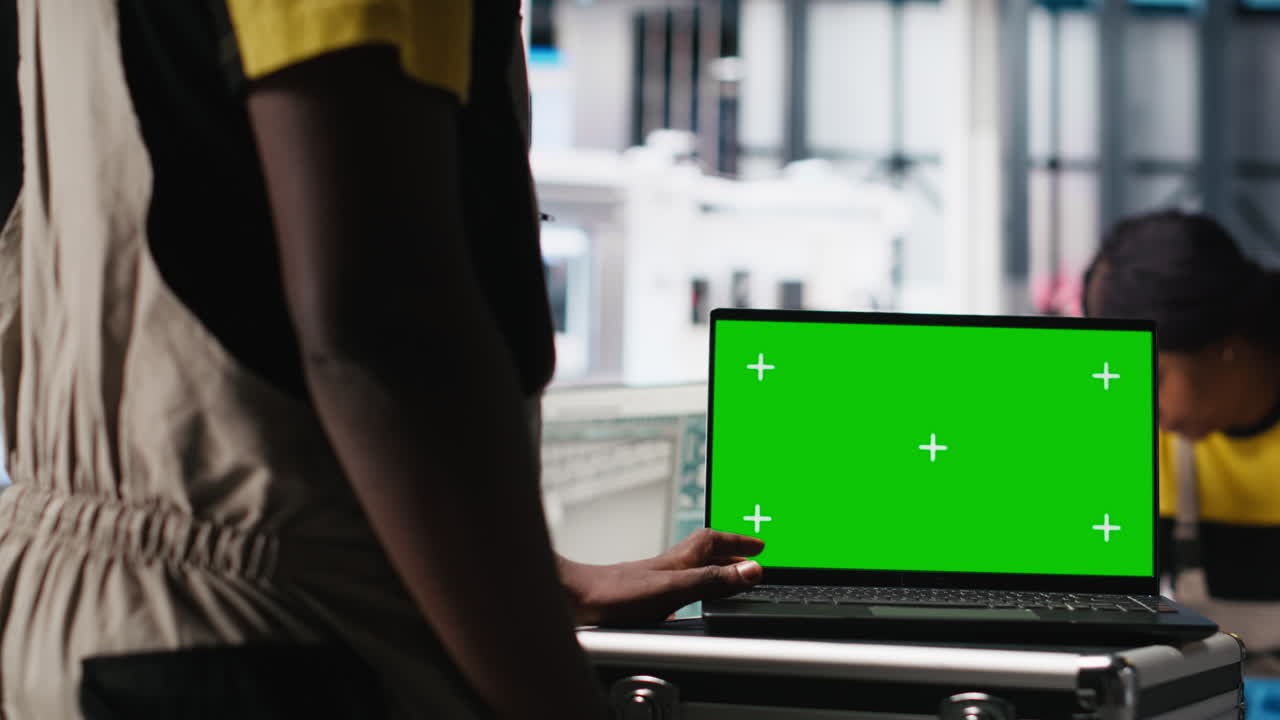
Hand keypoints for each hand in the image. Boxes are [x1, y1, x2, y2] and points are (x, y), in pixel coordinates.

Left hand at [558, 529, 764, 625]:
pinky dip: (692, 592)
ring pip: (692, 570)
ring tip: (728, 580)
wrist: (575, 600)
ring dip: (712, 571)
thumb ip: (712, 581)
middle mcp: (668, 565)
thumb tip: (751, 570)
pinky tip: (687, 607)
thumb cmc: (617, 593)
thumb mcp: (674, 588)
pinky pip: (677, 588)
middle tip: (751, 561)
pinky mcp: (642, 596)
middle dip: (731, 554)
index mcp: (679, 559)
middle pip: (706, 553)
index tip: (760, 547)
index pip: (716, 540)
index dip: (739, 542)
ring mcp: (655, 580)